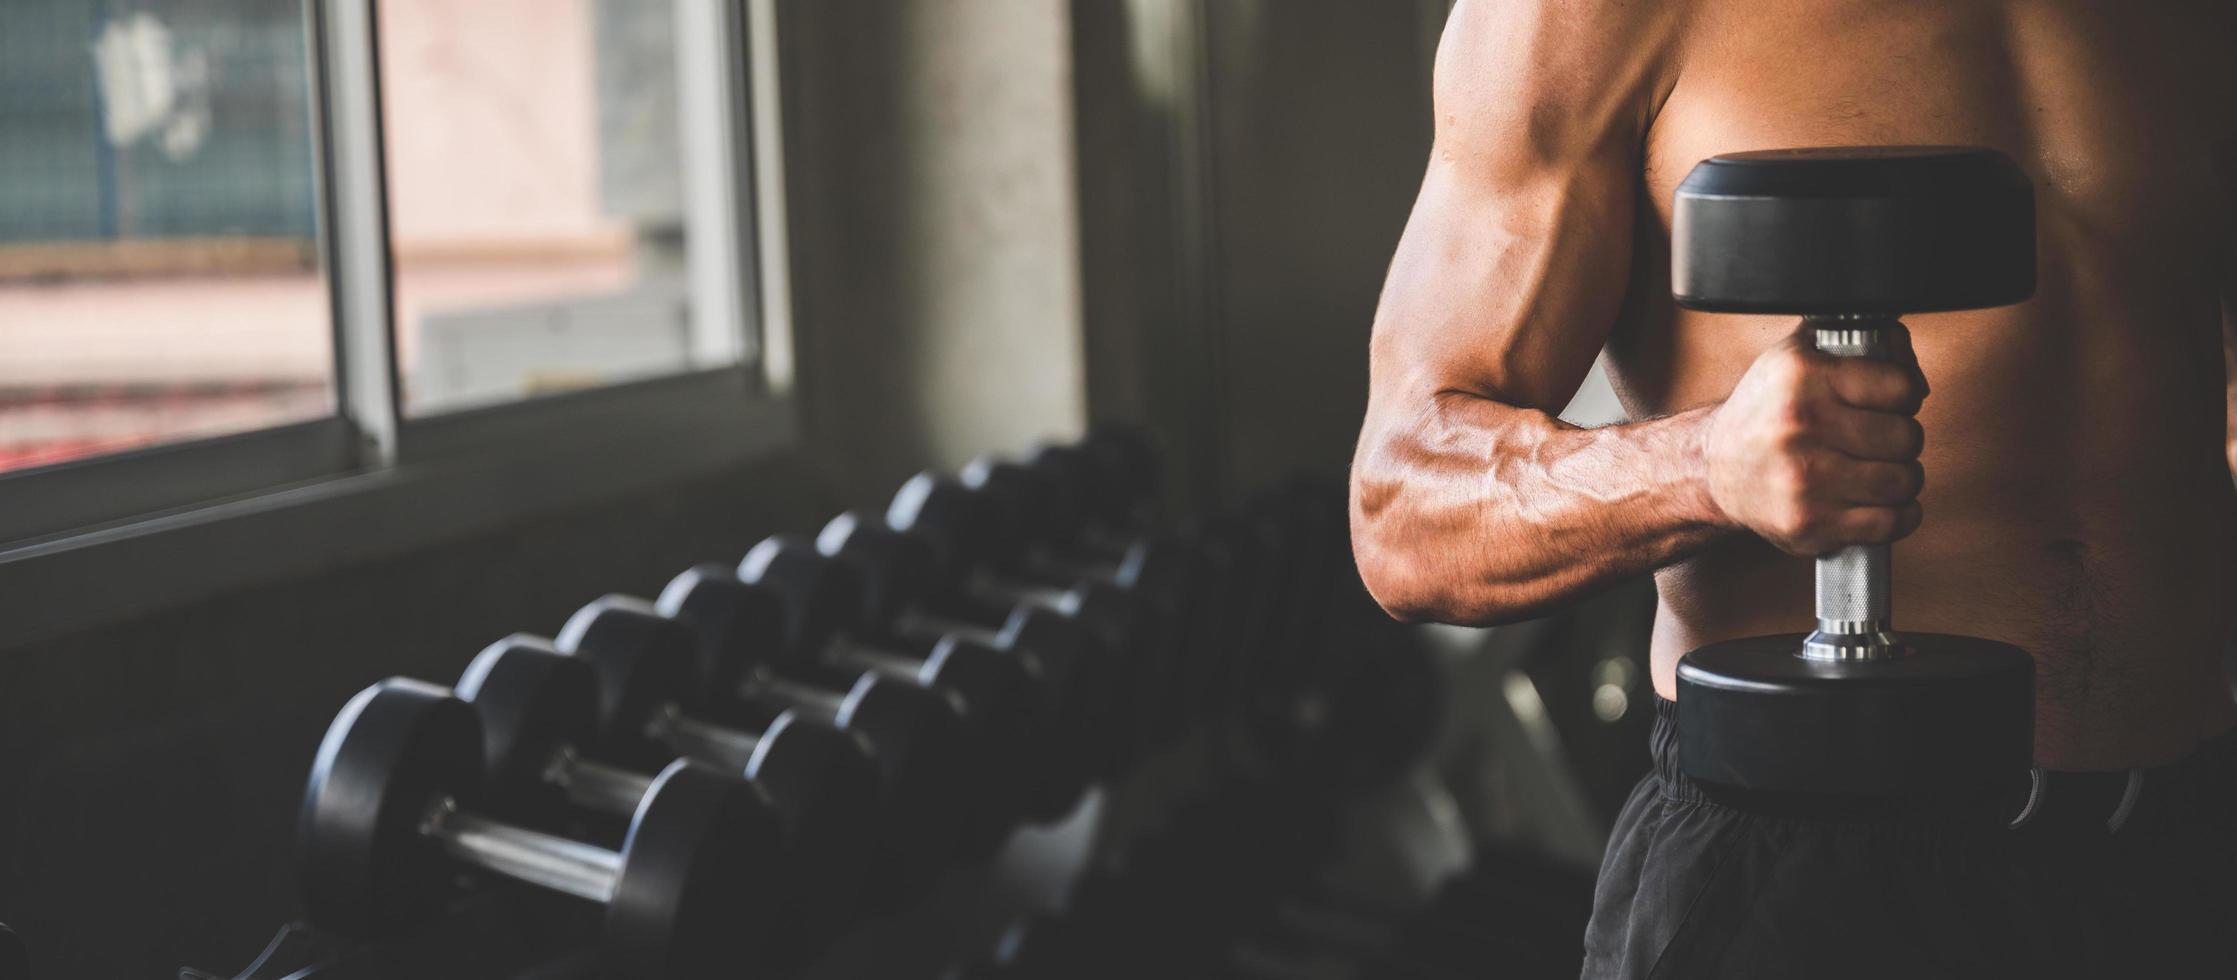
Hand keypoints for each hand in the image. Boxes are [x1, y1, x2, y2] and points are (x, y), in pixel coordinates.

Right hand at [1701, 320, 1928, 556]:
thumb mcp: (1797, 358)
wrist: (1714, 467)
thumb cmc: (1768, 412)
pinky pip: (1890, 523)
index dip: (1903, 395)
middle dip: (1901, 440)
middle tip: (1878, 441)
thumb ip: (1858, 343)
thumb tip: (1912, 369)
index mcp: (1801, 376)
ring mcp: (1804, 480)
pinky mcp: (1809, 523)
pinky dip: (1898, 516)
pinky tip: (1879, 503)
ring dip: (1900, 479)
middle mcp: (1799, 425)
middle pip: (1907, 437)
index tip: (1888, 404)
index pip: (1902, 386)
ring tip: (1876, 471)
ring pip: (1904, 481)